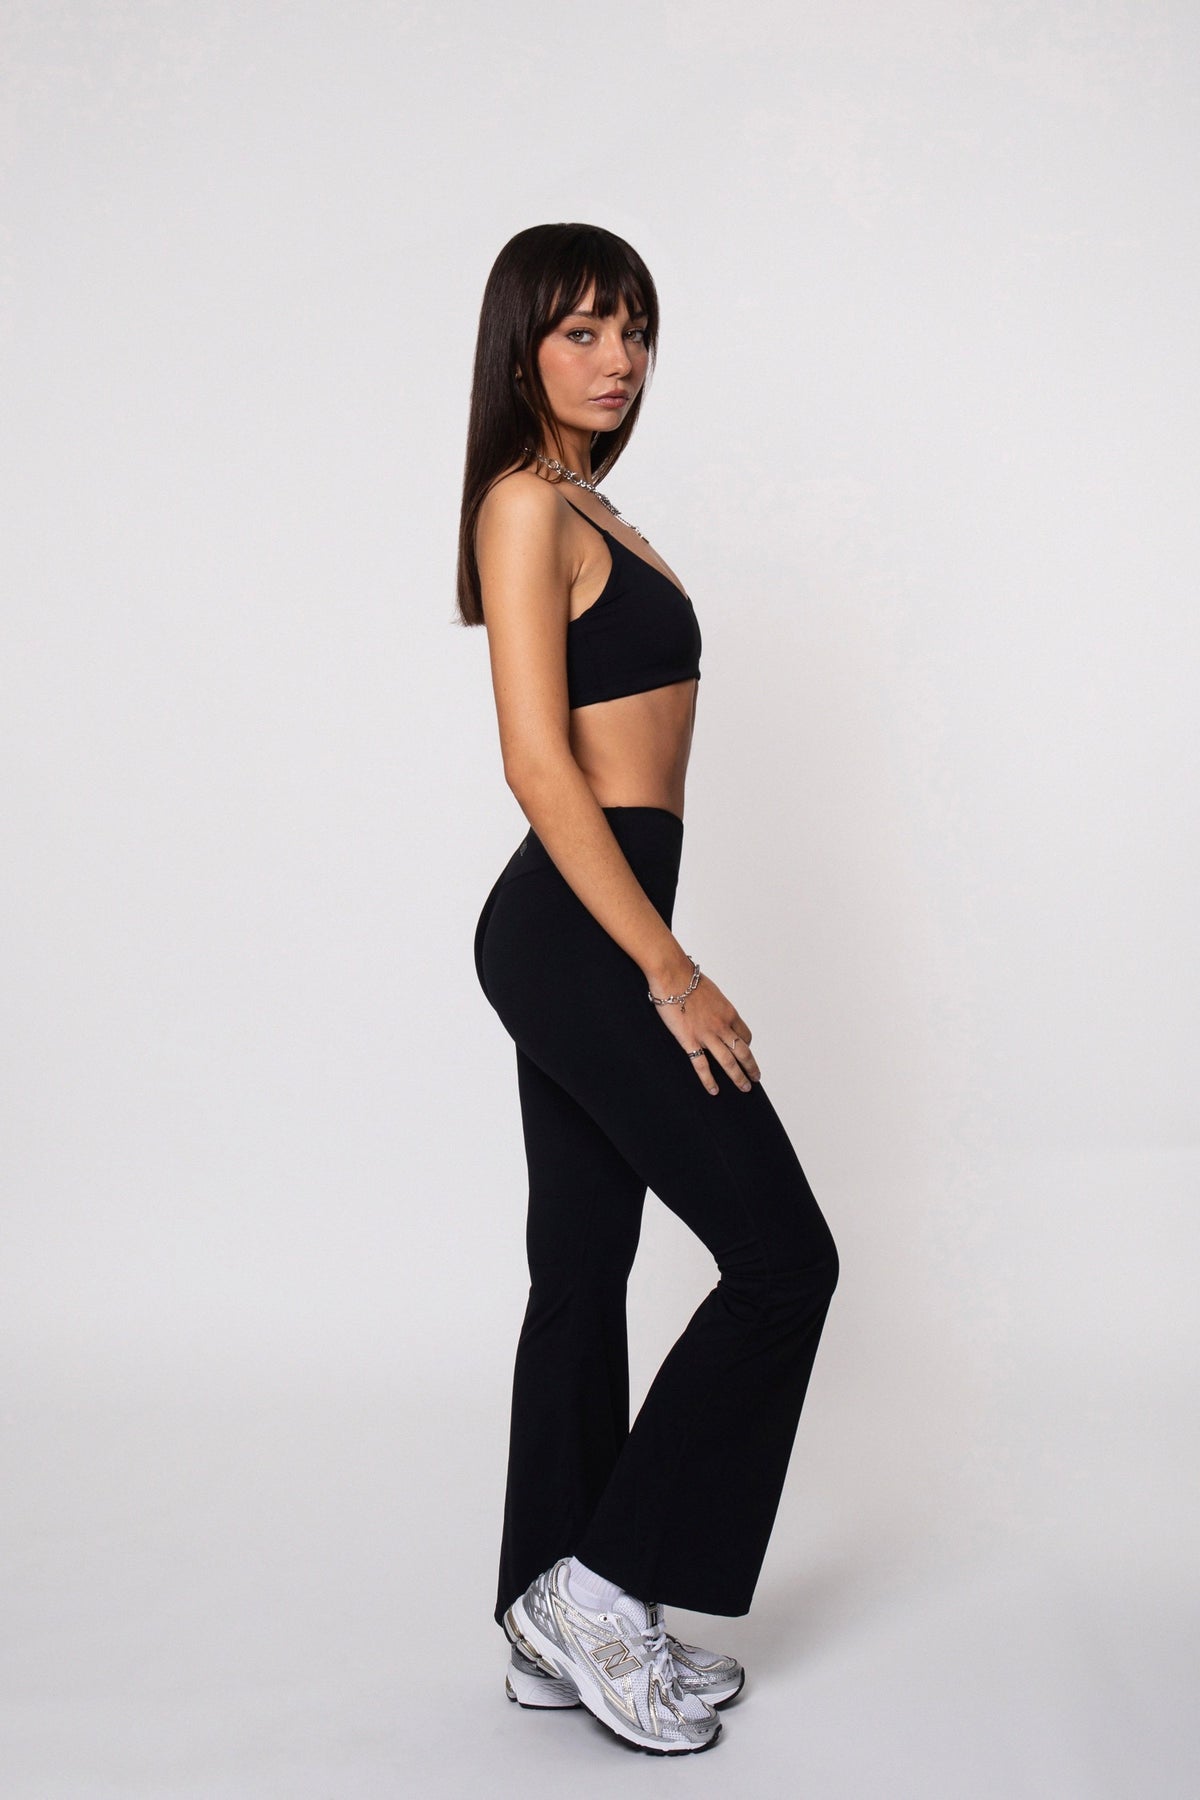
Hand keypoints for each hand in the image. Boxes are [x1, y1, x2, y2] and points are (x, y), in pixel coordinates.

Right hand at [647, 965, 761, 1095]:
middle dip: (751, 1067)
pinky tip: (714, 1090)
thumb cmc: (687, 977)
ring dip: (738, 1077)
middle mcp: (722, 1026)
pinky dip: (709, 1080)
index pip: (745, 1034)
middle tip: (756, 1078)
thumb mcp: (710, 990)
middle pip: (743, 1051)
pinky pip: (702, 1066)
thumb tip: (710, 1007)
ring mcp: (707, 1035)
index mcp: (728, 1012)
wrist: (672, 974)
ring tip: (744, 1088)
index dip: (748, 1045)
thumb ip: (713, 1004)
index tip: (747, 1051)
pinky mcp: (690, 1041)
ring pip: (729, 1062)